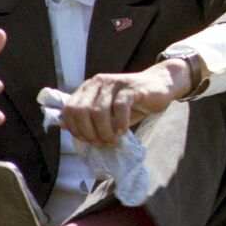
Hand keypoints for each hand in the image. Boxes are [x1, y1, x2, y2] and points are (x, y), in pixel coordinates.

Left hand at [57, 59, 191, 145]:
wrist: (160, 85)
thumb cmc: (132, 103)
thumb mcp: (108, 111)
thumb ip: (88, 117)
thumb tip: (65, 126)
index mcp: (88, 87)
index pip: (69, 109)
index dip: (74, 128)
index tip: (87, 140)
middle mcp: (98, 82)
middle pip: (81, 111)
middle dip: (89, 132)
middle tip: (101, 143)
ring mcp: (114, 83)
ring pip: (99, 111)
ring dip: (104, 131)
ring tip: (113, 140)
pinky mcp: (131, 88)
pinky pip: (120, 107)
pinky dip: (120, 123)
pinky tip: (123, 131)